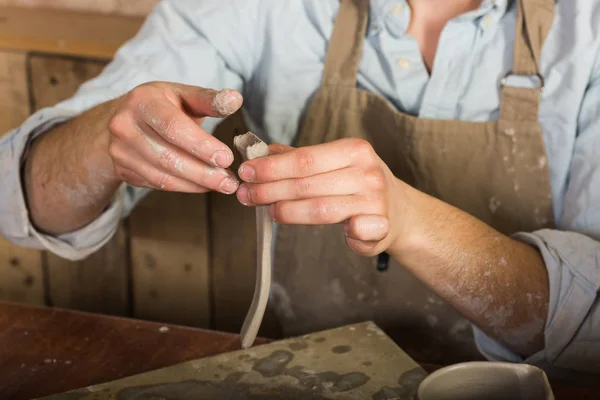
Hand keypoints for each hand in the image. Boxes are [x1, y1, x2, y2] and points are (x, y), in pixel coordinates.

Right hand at [107, 82, 241, 192]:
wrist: (123, 118)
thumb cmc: (162, 105)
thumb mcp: (183, 94)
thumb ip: (209, 99)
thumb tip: (235, 99)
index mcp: (142, 101)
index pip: (173, 127)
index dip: (201, 145)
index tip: (226, 158)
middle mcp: (125, 126)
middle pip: (168, 157)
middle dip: (203, 173)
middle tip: (230, 182)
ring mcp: (120, 151)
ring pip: (163, 176)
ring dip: (197, 184)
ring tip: (223, 185)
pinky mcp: (122, 170)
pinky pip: (158, 184)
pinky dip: (185, 187)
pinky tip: (203, 185)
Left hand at [235, 138, 409, 255]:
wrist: (400, 211)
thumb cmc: (359, 185)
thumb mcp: (335, 163)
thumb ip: (300, 158)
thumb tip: (262, 152)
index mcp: (354, 150)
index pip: (305, 158)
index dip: (272, 167)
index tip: (246, 172)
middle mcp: (367, 173)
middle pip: (308, 183)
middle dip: (270, 190)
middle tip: (245, 195)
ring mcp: (375, 201)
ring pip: (321, 209)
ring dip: (287, 211)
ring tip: (267, 211)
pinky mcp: (381, 227)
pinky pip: (357, 231)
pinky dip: (345, 232)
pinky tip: (330, 232)